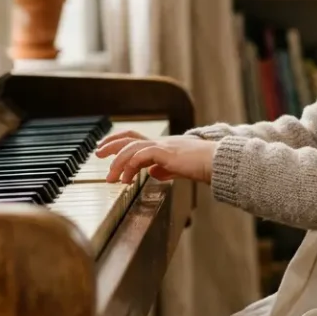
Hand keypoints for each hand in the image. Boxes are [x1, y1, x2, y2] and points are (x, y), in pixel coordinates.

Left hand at [95, 133, 217, 184]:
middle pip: (129, 137)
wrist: (217, 162)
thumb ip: (166, 170)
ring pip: (131, 148)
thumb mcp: (180, 169)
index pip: (136, 139)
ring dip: (118, 163)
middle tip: (98, 153)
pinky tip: (127, 178)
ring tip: (111, 178)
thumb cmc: (204, 165)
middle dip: (111, 144)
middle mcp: (160, 142)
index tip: (107, 150)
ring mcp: (163, 146)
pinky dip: (130, 166)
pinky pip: (141, 156)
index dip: (119, 142)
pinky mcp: (166, 153)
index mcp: (163, 145)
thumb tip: (153, 173)